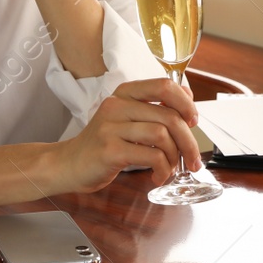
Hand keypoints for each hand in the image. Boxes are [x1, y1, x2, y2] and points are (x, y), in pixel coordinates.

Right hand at [61, 77, 199, 190]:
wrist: (69, 164)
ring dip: (175, 158)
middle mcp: (117, 105)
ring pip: (162, 136)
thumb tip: (188, 94)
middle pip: (169, 116)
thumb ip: (155, 106)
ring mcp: (111, 127)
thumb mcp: (129, 118)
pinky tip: (158, 176)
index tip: (194, 121)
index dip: (186, 103)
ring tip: (170, 169)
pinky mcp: (110, 150)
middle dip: (188, 141)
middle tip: (193, 160)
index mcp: (125, 93)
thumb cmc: (104, 143)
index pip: (164, 86)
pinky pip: (151, 157)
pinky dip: (162, 170)